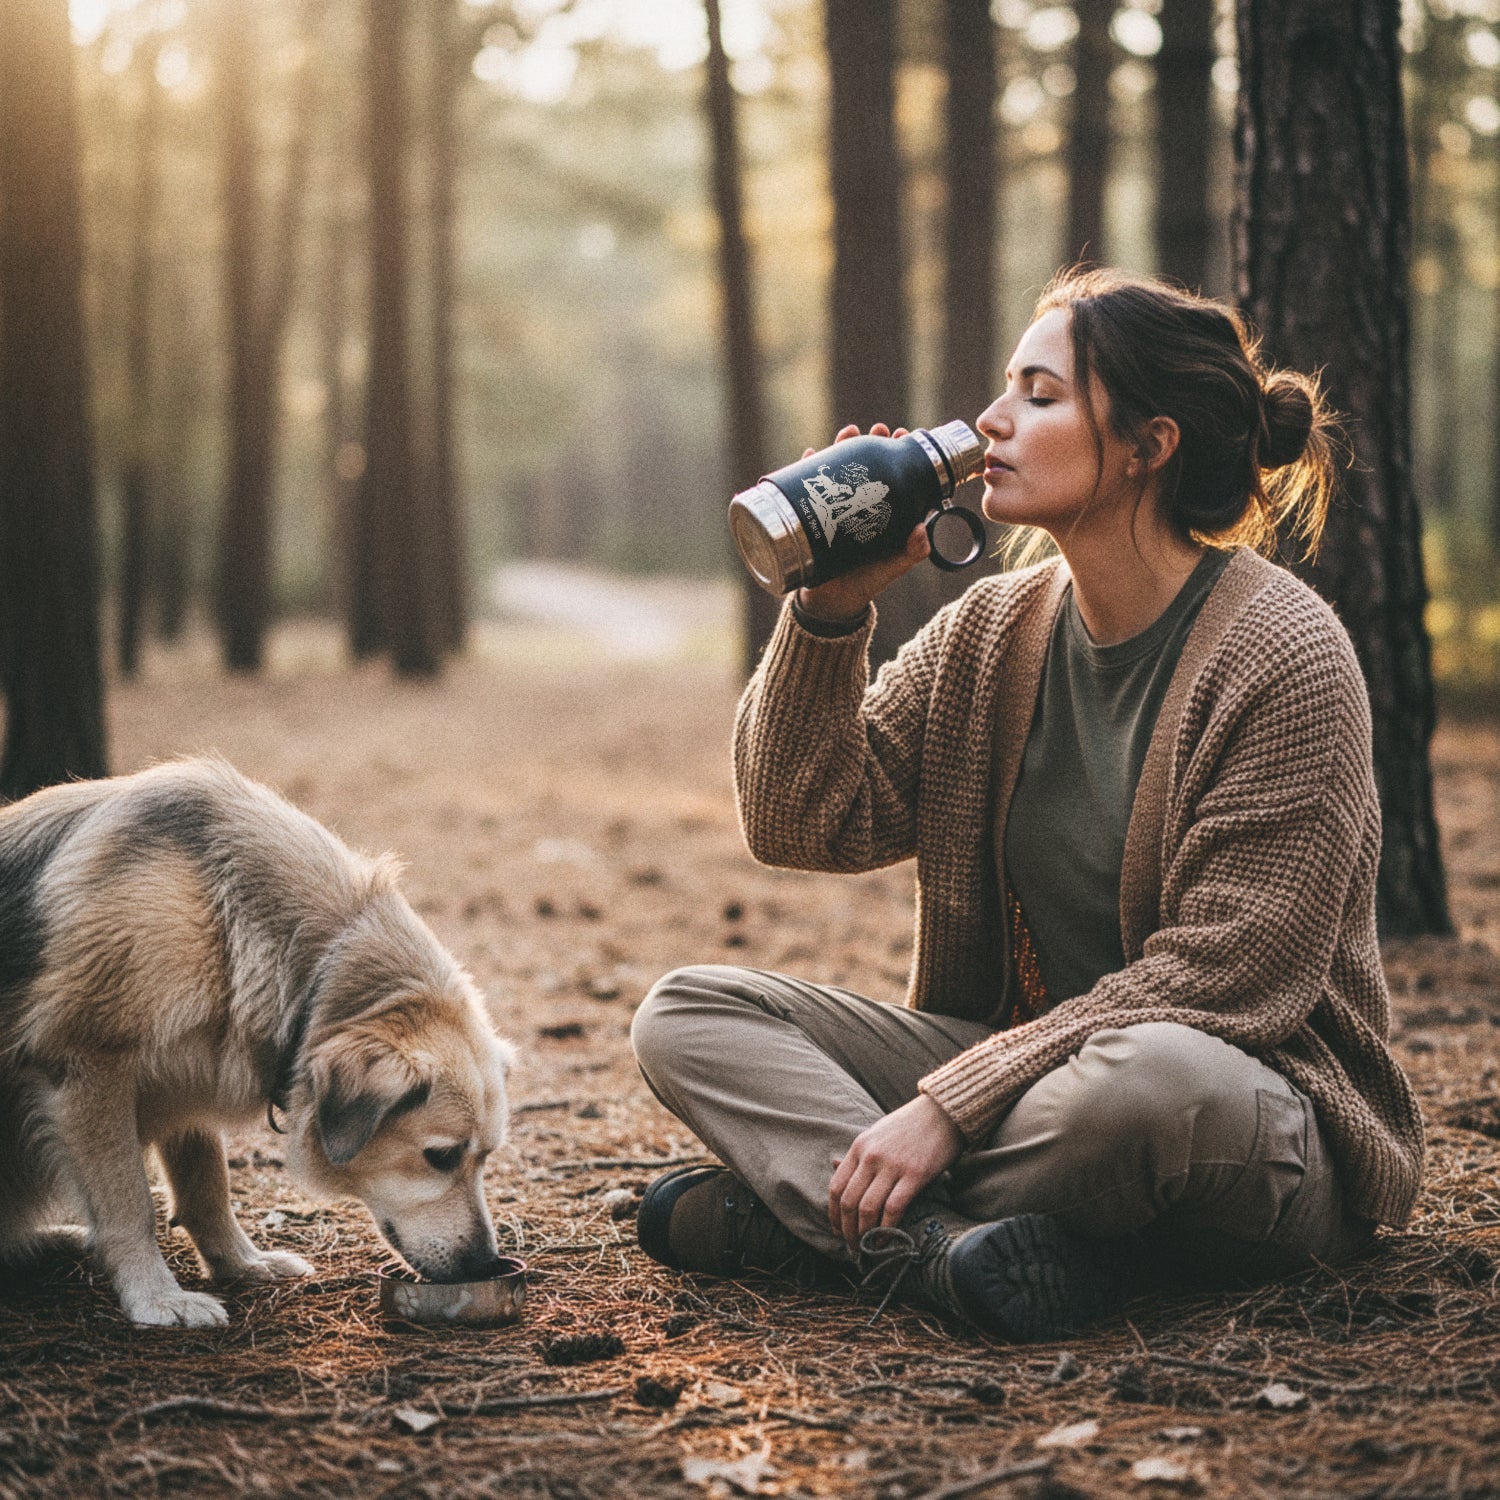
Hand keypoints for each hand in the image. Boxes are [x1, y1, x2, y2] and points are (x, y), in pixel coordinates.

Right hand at [795, 423, 929, 621]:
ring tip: (848, 432)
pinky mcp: (814, 512)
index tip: (902, 434)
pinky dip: (808, 467)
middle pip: (868, 463)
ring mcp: (837, 506)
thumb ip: (910, 552)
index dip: (899, 452)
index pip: (895, 473)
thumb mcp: (892, 567)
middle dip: (872, 442)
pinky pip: (809, 485)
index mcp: (886, 511)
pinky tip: (810, 454)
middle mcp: (862, 503)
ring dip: (843, 446)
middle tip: (877, 429)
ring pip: (840, 468)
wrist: (832, 601)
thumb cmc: (867, 582)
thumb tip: (922, 531)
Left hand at [828, 1093, 963, 1255]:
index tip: (837, 1230)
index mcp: (859, 1146)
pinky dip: (887, 1228)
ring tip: (868, 1247)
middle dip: (847, 1230)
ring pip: (867, 1208)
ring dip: (864, 1234)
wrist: (943, 1111)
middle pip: (848, 1201)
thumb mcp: (877, 1133)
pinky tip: (888, 1239)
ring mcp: (892, 1165)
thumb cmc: (910, 1125)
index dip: (833, 1214)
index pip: (836, 1187)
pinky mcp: (915, 1175)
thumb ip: (858, 1154)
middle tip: (853, 1246)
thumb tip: (834, 1167)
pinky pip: (893, 1208)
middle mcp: (871, 1156)